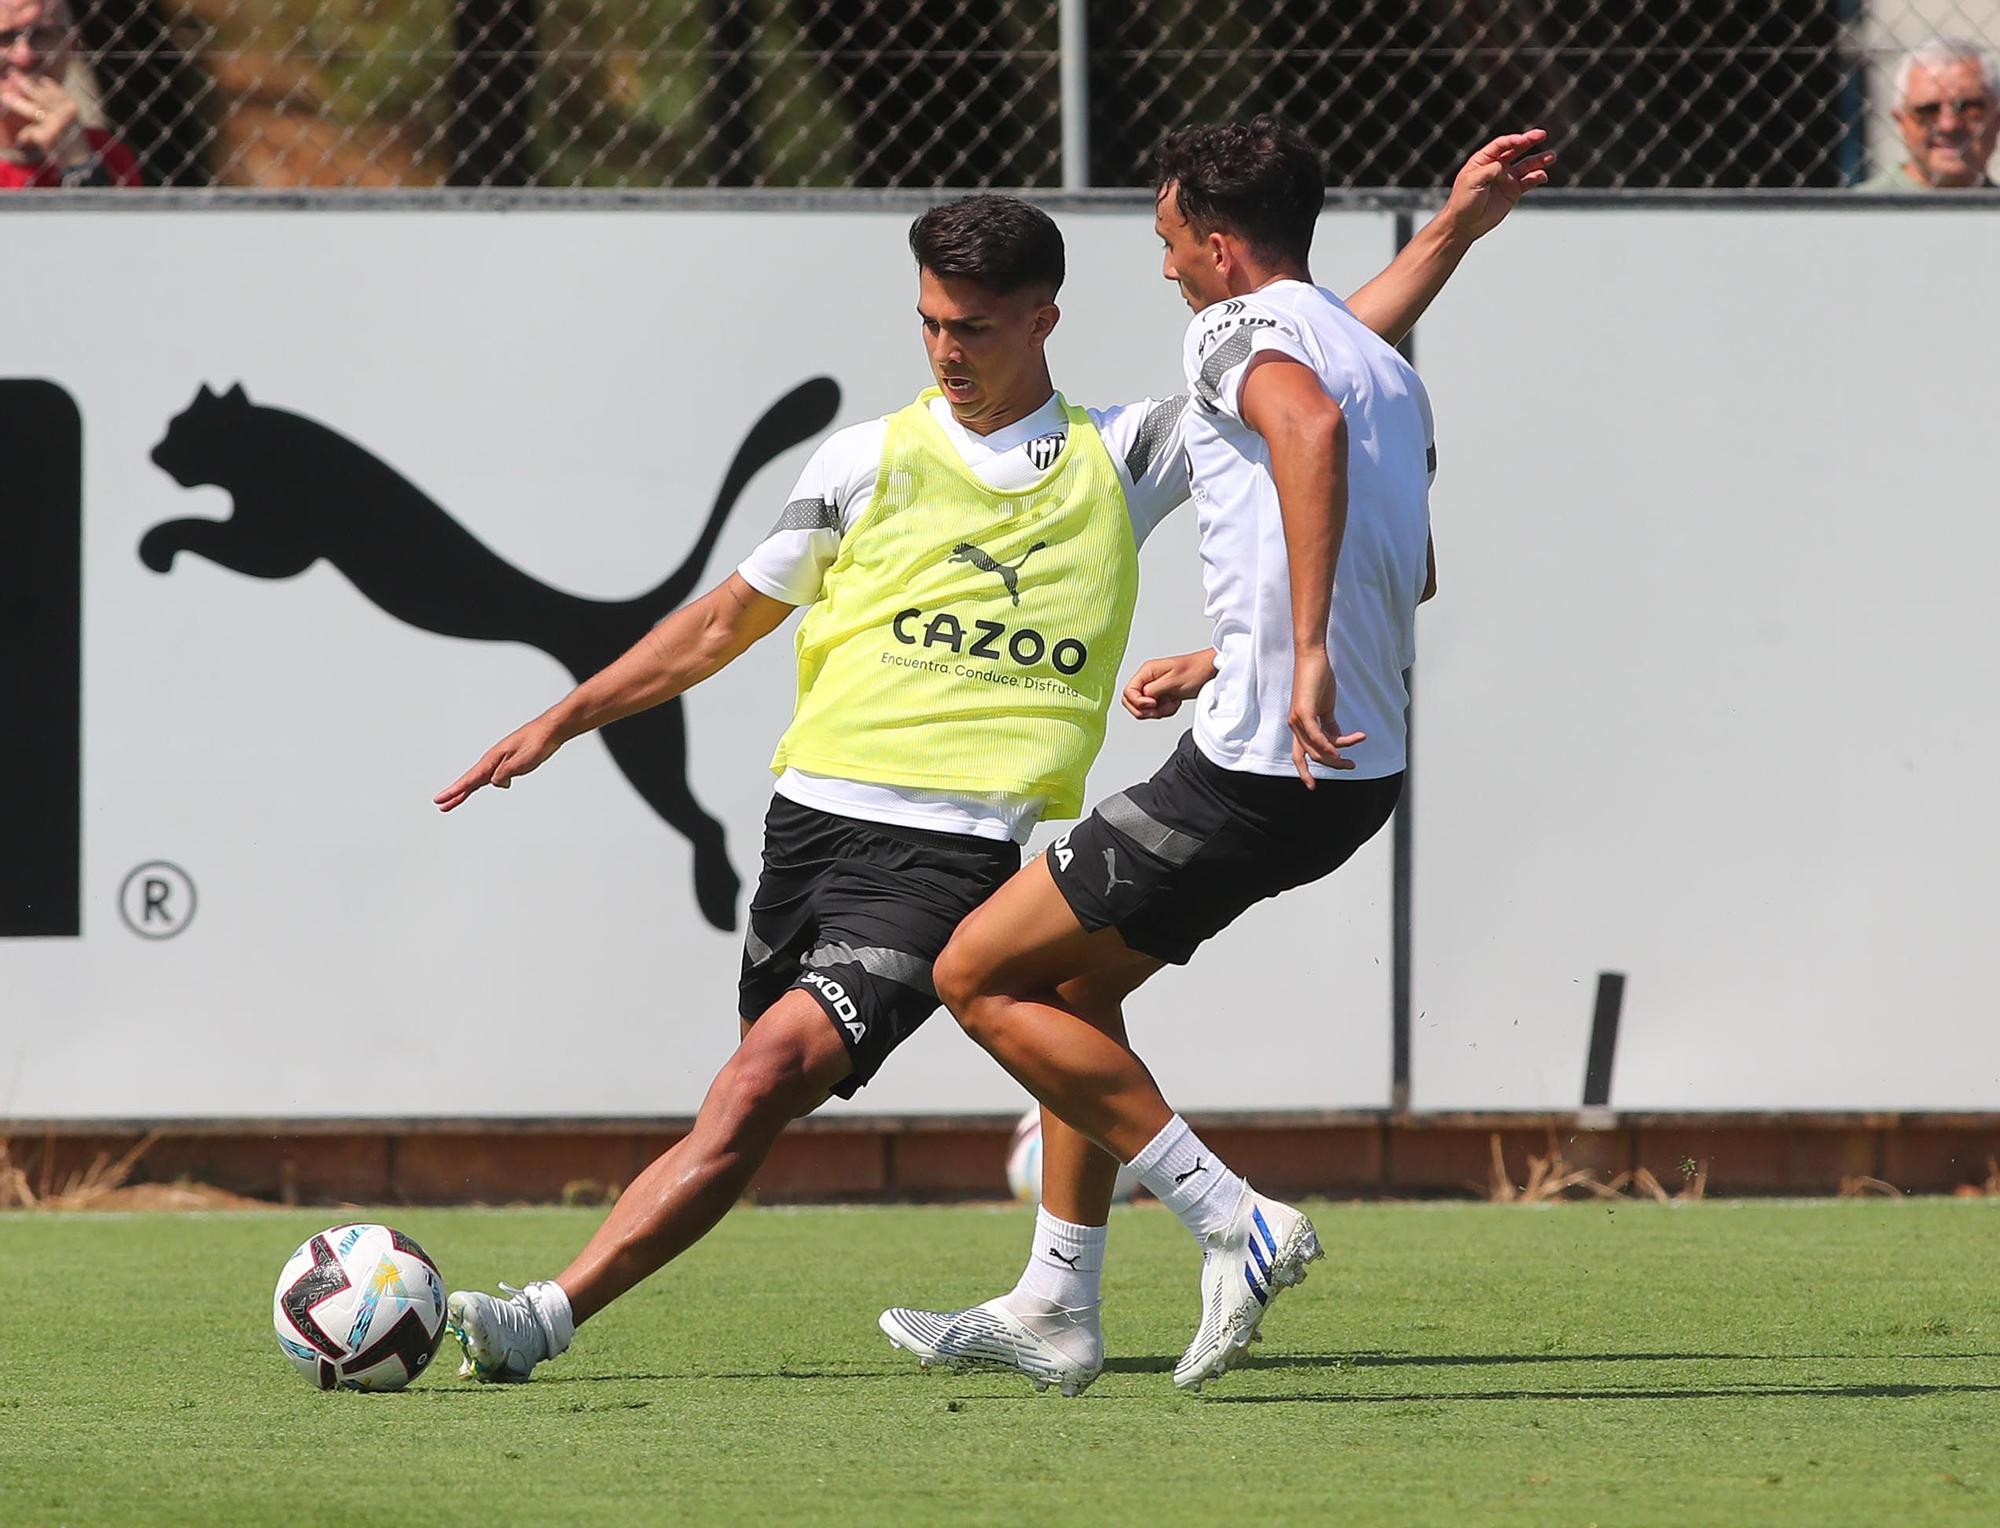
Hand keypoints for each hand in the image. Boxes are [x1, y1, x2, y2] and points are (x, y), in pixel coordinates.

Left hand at [0, 73, 84, 162]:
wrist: (82, 165)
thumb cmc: (74, 141)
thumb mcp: (71, 120)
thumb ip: (56, 106)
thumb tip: (39, 86)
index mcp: (71, 106)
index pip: (53, 88)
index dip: (41, 82)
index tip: (33, 78)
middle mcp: (65, 113)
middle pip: (40, 95)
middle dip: (24, 85)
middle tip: (12, 75)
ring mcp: (57, 125)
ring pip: (32, 110)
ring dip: (16, 103)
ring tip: (5, 96)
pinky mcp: (48, 138)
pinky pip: (30, 132)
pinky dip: (25, 136)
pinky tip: (23, 140)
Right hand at [434, 718, 562, 811]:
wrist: (548, 731)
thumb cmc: (535, 743)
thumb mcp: (519, 762)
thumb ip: (504, 773)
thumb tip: (495, 782)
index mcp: (491, 760)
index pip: (469, 780)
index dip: (454, 791)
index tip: (440, 800)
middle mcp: (492, 761)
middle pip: (470, 781)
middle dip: (455, 794)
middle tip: (442, 805)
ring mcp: (499, 761)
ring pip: (479, 779)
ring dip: (466, 791)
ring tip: (454, 801)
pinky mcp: (508, 763)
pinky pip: (492, 776)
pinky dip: (485, 783)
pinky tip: (485, 784)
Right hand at [1122, 648, 1217, 719]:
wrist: (1209, 671)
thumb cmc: (1196, 670)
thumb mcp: (1174, 680)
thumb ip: (1155, 689)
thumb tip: (1144, 697)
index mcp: (1147, 671)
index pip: (1128, 692)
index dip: (1138, 702)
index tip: (1154, 704)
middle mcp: (1147, 679)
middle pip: (1131, 702)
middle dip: (1145, 710)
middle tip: (1160, 708)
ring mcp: (1153, 688)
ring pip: (1143, 709)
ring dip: (1157, 712)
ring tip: (1171, 704)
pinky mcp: (1161, 695)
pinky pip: (1154, 710)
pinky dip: (1164, 711)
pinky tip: (1174, 703)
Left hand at [1288, 647, 1364, 787]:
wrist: (1312, 657)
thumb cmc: (1318, 678)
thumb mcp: (1326, 706)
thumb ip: (1330, 724)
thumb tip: (1337, 739)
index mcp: (1299, 725)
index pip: (1299, 754)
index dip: (1304, 771)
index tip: (1312, 786)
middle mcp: (1295, 725)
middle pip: (1314, 755)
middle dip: (1334, 764)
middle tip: (1351, 766)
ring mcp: (1297, 719)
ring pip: (1317, 748)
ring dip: (1337, 754)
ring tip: (1355, 750)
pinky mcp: (1303, 712)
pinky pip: (1316, 737)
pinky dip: (1328, 747)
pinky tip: (1340, 753)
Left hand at [1437, 129, 1555, 242]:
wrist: (1465, 224)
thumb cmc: (1463, 201)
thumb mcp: (1473, 181)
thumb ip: (1491, 170)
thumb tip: (1506, 167)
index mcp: (1483, 160)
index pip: (1501, 144)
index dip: (1513, 140)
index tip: (1523, 139)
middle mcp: (1497, 166)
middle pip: (1516, 149)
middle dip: (1529, 141)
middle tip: (1542, 134)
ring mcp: (1506, 179)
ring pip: (1526, 165)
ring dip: (1539, 160)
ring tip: (1551, 157)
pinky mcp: (1513, 192)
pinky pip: (1529, 181)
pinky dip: (1537, 177)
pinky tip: (1542, 176)